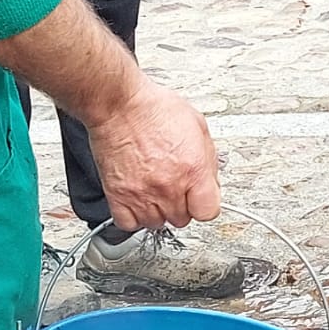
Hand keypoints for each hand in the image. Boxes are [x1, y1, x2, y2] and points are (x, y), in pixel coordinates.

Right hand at [84, 76, 220, 229]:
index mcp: (193, 170)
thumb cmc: (155, 110)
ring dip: (158, 211)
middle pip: (183, 219)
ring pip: (157, 224)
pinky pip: (128, 223)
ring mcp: (142, 194)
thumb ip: (208, 160)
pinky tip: (138, 200)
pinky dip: (133, 216)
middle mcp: (168, 186)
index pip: (208, 211)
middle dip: (182, 204)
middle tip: (175, 187)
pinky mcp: (118, 196)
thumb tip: (210, 180)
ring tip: (156, 191)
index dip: (205, 204)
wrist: (120, 106)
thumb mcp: (199, 126)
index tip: (200, 197)